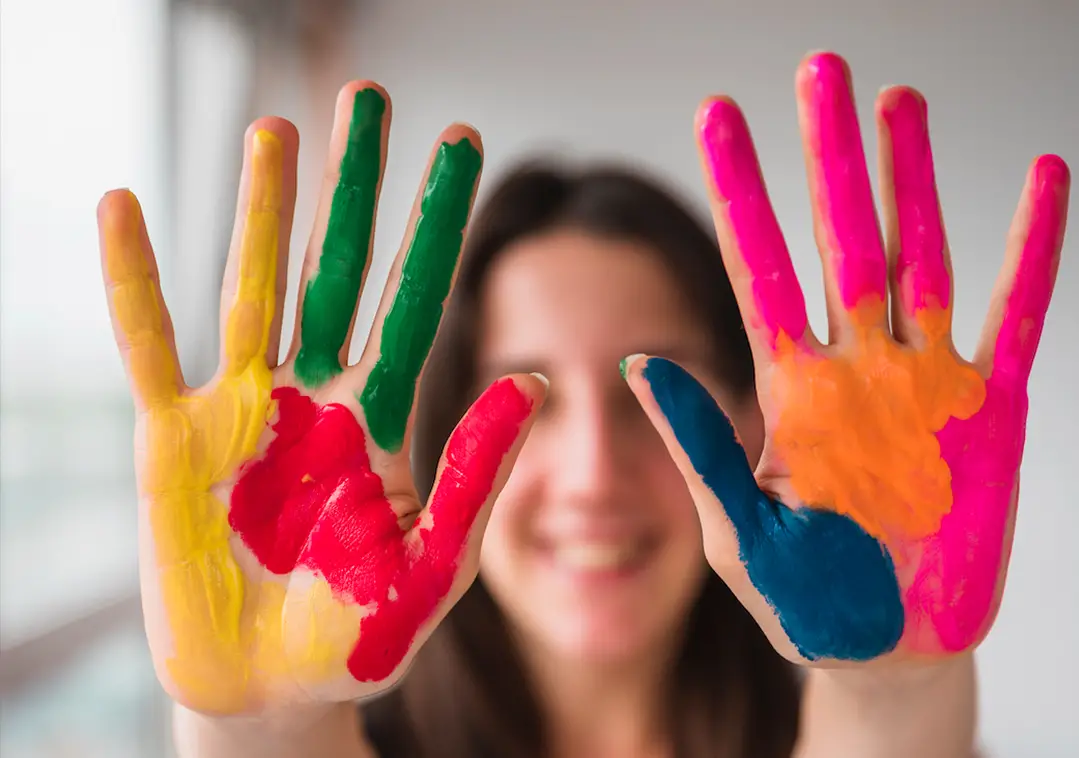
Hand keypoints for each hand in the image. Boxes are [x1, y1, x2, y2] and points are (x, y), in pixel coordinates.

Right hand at [98, 82, 544, 714]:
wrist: (272, 694)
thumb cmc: (358, 638)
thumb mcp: (434, 562)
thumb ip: (476, 474)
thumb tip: (533, 380)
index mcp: (384, 419)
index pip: (419, 300)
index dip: (438, 224)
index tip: (463, 144)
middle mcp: (317, 397)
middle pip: (340, 269)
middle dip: (357, 187)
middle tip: (371, 100)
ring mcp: (243, 412)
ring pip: (254, 287)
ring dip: (262, 208)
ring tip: (276, 128)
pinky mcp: (174, 442)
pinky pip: (150, 347)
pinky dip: (135, 281)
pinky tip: (123, 208)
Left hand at [623, 52, 1068, 664]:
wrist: (887, 649)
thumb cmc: (806, 601)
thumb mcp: (741, 532)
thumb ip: (700, 449)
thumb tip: (636, 364)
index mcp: (789, 390)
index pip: (758, 269)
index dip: (739, 193)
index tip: (719, 119)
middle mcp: (856, 367)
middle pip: (839, 239)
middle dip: (827, 157)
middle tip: (819, 69)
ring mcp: (924, 381)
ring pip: (919, 257)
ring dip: (913, 180)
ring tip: (900, 102)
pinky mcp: (991, 411)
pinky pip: (1016, 315)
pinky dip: (1032, 250)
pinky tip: (1042, 182)